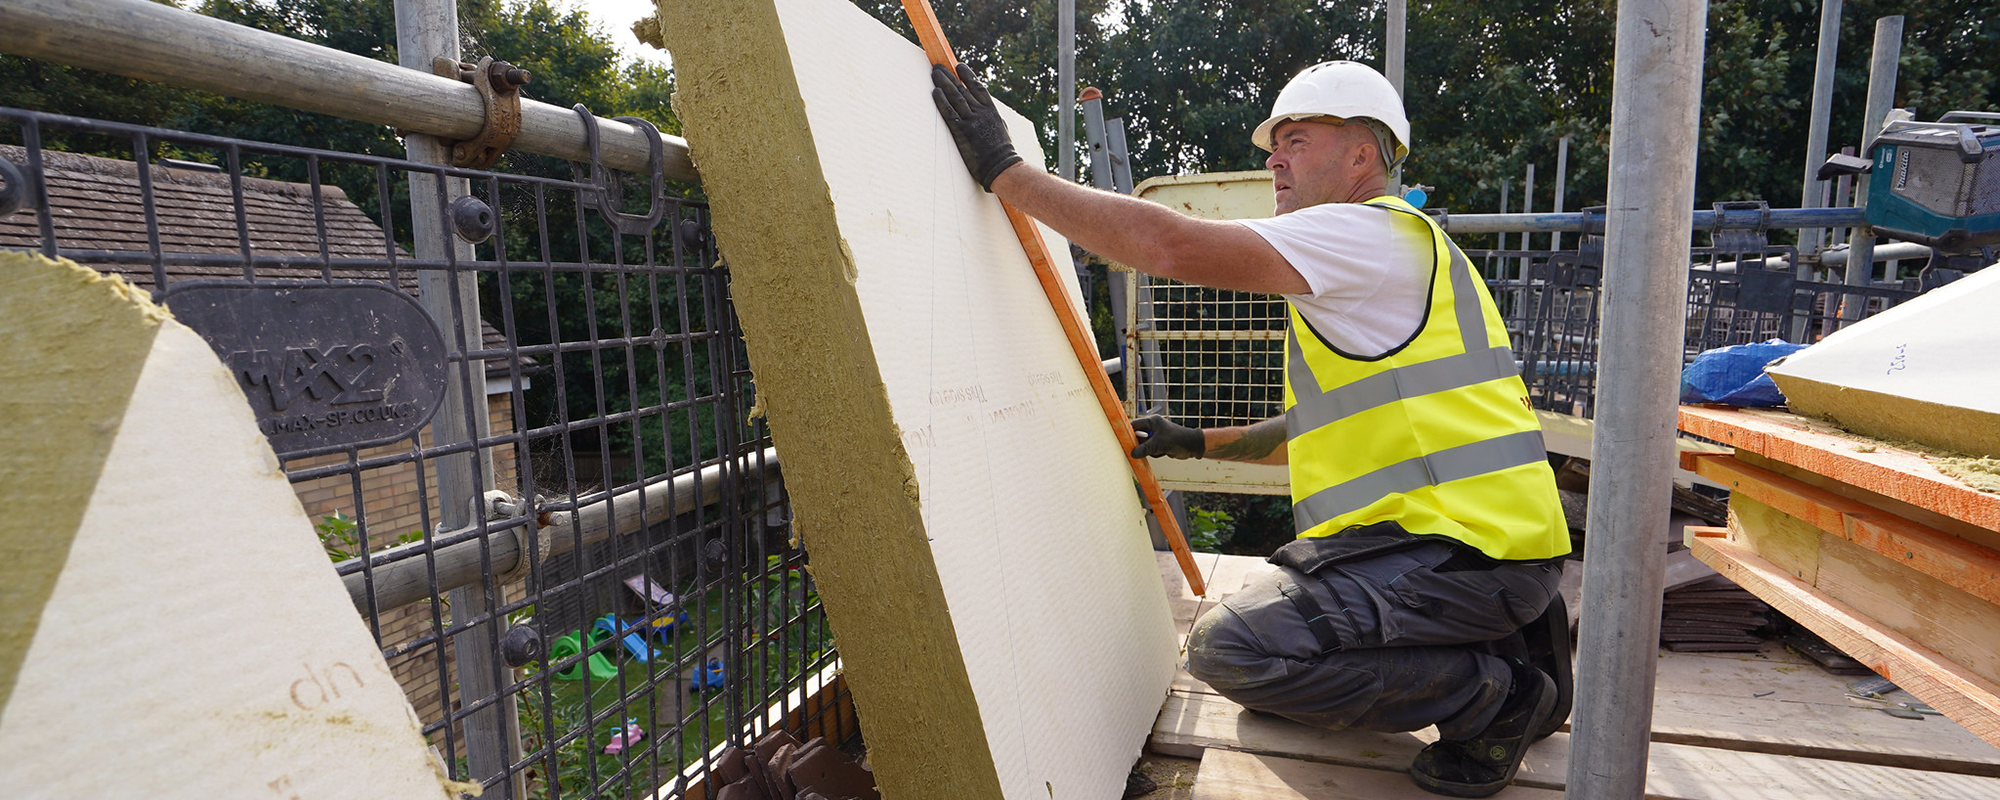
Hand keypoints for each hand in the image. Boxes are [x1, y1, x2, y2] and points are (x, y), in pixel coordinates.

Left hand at [930, 63, 1022, 191]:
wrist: (1001, 166)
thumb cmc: (1002, 151)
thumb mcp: (1001, 128)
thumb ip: (991, 116)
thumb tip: (985, 108)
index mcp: (991, 110)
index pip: (978, 87)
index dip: (968, 75)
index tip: (959, 67)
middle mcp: (981, 112)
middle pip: (963, 89)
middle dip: (949, 76)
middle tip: (938, 67)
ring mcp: (971, 121)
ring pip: (955, 97)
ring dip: (943, 83)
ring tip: (935, 73)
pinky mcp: (962, 132)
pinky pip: (949, 113)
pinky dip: (942, 101)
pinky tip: (935, 92)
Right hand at [1130, 415, 1204, 459]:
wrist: (1192, 446)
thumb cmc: (1178, 440)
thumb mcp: (1159, 444)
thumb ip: (1144, 449)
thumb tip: (1132, 454)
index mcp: (1152, 421)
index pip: (1134, 425)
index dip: (1127, 433)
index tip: (1122, 441)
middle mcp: (1152, 427)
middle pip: (1137, 437)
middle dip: (1141, 445)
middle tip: (1144, 449)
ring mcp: (1155, 436)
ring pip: (1144, 446)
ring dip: (1150, 451)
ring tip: (1160, 450)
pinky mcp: (1159, 444)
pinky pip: (1150, 451)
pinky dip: (1155, 454)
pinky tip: (1164, 452)